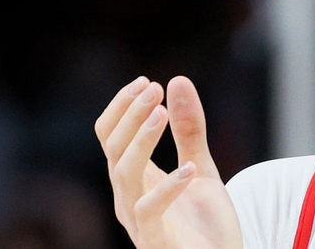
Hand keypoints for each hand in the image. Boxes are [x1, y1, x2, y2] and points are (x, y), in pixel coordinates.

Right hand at [95, 76, 241, 247]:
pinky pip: (150, 211)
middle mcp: (128, 197)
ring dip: (141, 141)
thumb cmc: (204, 222)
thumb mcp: (199, 167)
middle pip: (114, 149)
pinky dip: (167, 187)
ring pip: (124, 175)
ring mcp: (138, 220)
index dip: (122, 107)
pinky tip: (188, 168)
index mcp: (134, 178)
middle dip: (131, 115)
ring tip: (160, 114)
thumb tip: (178, 80)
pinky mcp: (156, 242)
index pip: (110, 136)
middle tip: (153, 89)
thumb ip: (189, 130)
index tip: (146, 81)